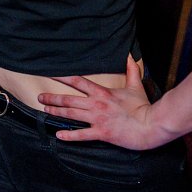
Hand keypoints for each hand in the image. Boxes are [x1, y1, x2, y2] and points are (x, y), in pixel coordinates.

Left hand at [38, 56, 172, 150]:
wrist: (151, 125)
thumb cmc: (143, 107)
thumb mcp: (136, 86)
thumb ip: (131, 71)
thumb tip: (130, 56)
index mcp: (102, 93)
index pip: (77, 81)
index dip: (62, 76)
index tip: (50, 73)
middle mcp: (96, 104)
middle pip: (69, 99)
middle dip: (53, 98)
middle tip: (40, 96)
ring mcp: (97, 119)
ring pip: (71, 114)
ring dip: (56, 112)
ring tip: (45, 110)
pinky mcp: (101, 133)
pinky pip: (82, 135)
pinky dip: (69, 136)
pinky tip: (58, 135)